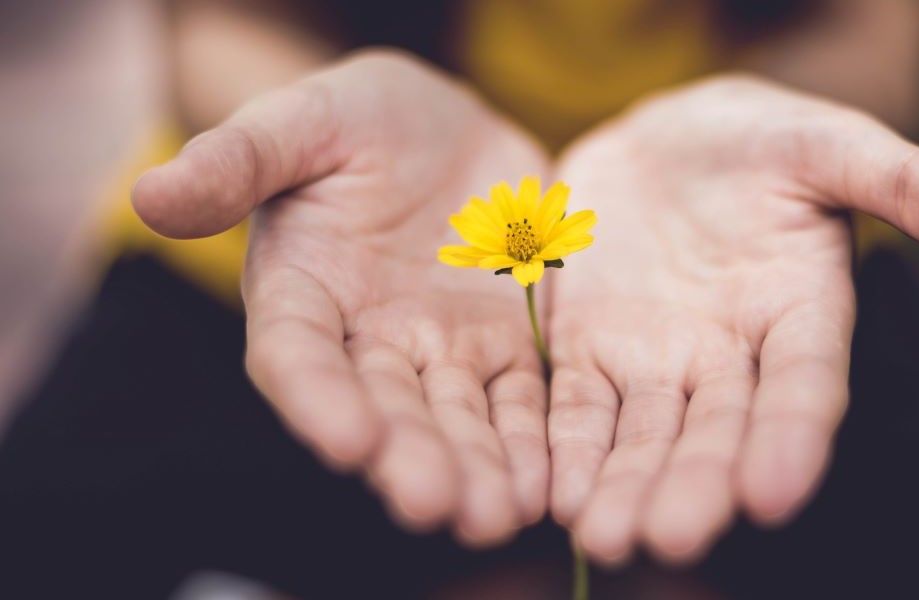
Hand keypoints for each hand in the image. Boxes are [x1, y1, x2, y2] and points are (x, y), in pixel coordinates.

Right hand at [133, 50, 550, 545]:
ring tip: (497, 515)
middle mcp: (367, 339)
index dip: (318, 399)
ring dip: (477, 469)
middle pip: (385, 408)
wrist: (444, 127)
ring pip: (457, 418)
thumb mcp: (302, 121)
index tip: (348, 441)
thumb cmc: (356, 119)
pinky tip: (548, 485)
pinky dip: (532, 442)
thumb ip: (238, 159)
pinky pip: (520, 399)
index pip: (299, 356)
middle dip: (409, 458)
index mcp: (302, 292)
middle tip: (436, 505)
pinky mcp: (505, 345)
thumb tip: (150, 194)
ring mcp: (440, 349)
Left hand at [546, 75, 918, 563]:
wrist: (663, 142)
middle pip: (717, 431)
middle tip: (671, 537)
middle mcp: (732, 356)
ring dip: (625, 486)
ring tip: (604, 536)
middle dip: (696, 484)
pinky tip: (553, 494)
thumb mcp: (828, 145)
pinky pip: (576, 408)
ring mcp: (657, 361)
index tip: (774, 494)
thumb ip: (908, 181)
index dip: (792, 438)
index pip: (805, 386)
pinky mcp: (589, 352)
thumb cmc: (759, 141)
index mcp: (801, 313)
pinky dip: (567, 449)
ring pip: (644, 435)